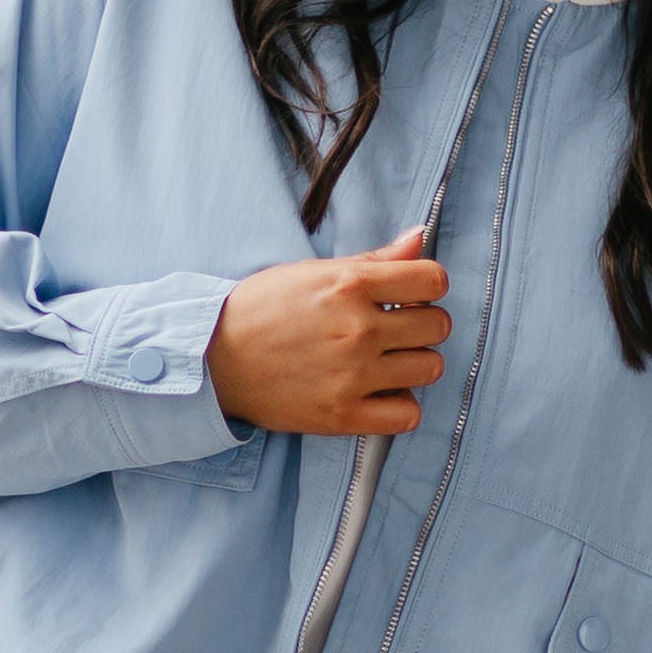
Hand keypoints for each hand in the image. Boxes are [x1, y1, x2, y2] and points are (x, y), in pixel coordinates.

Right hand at [206, 237, 448, 436]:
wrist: (214, 357)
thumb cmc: (261, 309)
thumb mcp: (315, 271)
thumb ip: (374, 259)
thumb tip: (420, 237)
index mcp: (350, 286)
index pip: (432, 280)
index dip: (427, 286)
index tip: (411, 295)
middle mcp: (357, 330)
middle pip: (438, 325)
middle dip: (423, 323)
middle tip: (397, 329)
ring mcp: (352, 375)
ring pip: (430, 368)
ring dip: (415, 364)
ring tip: (387, 361)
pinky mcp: (342, 414)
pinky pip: (406, 415)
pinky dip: (400, 405)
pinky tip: (379, 392)